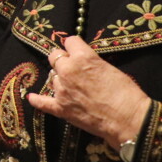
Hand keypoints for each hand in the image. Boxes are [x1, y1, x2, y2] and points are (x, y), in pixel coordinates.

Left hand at [27, 35, 150, 147]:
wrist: (130, 120)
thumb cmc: (127, 94)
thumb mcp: (110, 69)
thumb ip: (92, 62)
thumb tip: (83, 62)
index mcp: (83, 58)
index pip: (70, 41)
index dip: (74, 46)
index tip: (77, 51)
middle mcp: (68, 71)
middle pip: (55, 57)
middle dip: (63, 61)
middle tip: (75, 69)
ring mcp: (62, 90)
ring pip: (53, 78)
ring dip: (60, 80)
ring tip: (73, 88)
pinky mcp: (61, 108)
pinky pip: (42, 102)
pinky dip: (37, 100)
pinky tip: (32, 97)